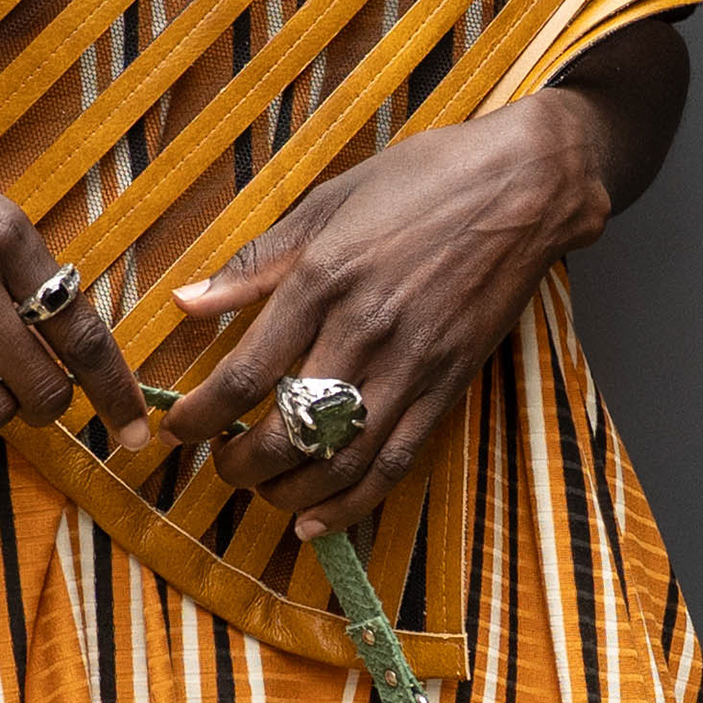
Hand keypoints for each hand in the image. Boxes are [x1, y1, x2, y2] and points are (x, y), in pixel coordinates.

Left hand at [156, 97, 614, 533]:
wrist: (524, 187)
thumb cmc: (423, 181)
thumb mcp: (328, 203)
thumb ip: (255, 264)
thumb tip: (186, 302)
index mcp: (325, 279)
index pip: (246, 371)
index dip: (202, 416)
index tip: (177, 430)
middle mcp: (366, 330)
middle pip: (289, 429)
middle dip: (242, 465)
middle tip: (223, 466)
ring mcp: (413, 364)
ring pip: (341, 459)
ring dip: (292, 492)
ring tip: (266, 492)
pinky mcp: (449, 385)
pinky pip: (396, 462)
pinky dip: (353, 502)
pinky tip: (318, 521)